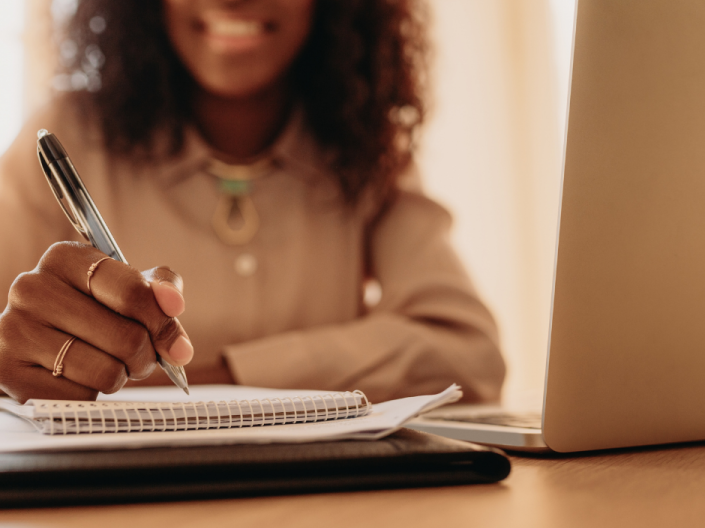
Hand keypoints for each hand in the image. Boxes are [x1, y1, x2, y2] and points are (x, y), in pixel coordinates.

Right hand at [0, 242, 193, 402]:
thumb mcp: (124, 287)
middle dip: (147, 355)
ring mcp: (16, 331)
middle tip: (142, 356)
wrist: (36, 339)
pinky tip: (82, 377)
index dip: (162, 321)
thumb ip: (158, 288)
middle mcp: (33, 289)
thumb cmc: (90, 309)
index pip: (132, 292)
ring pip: (106, 372)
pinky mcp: (10, 372)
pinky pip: (81, 396)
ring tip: (113, 365)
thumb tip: (174, 304)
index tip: (175, 340)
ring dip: (122, 376)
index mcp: (65, 259)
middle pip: (126, 337)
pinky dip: (93, 393)